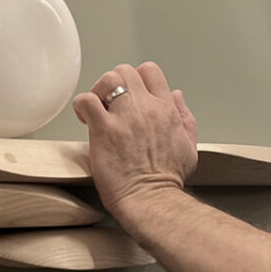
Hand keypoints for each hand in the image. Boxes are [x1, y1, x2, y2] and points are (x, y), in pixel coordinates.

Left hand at [72, 62, 197, 220]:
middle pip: (126, 71)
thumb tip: (176, 96)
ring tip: (97, 108)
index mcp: (165, 109)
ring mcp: (124, 117)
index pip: (150, 71)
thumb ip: (185, 117)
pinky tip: (84, 118)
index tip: (129, 96)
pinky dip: (81, 104)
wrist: (152, 200)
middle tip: (109, 104)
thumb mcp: (189, 146)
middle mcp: (146, 108)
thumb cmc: (166, 180)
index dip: (136, 79)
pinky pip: (87, 100)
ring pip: (108, 79)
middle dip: (115, 84)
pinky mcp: (104, 129)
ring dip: (98, 90)